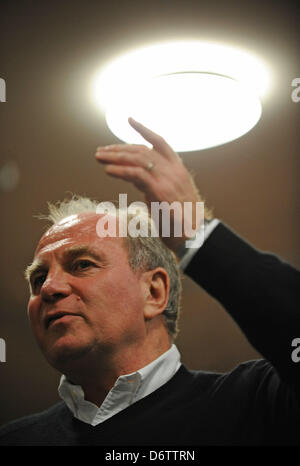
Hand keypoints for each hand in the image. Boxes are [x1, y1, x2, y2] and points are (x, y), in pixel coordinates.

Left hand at [95, 118, 210, 252]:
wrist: (195, 238)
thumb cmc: (181, 223)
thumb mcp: (168, 197)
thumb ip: (154, 185)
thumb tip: (137, 180)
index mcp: (178, 169)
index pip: (160, 142)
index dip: (144, 129)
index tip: (129, 120)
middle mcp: (174, 170)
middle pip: (143, 149)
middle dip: (119, 148)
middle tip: (101, 151)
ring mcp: (168, 179)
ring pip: (138, 159)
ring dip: (115, 157)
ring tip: (99, 158)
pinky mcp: (160, 191)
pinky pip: (136, 174)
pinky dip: (120, 170)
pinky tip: (108, 170)